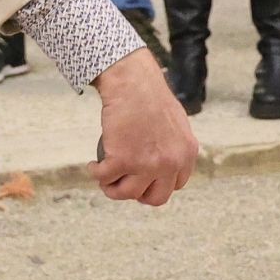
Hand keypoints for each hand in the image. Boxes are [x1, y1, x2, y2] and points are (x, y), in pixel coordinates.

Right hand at [91, 51, 197, 206]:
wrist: (132, 81)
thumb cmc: (149, 95)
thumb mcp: (175, 124)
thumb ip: (173, 146)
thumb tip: (161, 162)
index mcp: (186, 154)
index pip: (175, 185)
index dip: (157, 185)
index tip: (143, 180)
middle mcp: (170, 163)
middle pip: (155, 198)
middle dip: (138, 194)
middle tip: (124, 183)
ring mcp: (147, 164)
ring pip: (127, 193)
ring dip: (112, 188)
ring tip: (105, 177)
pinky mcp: (122, 160)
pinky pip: (104, 177)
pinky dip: (95, 173)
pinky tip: (92, 166)